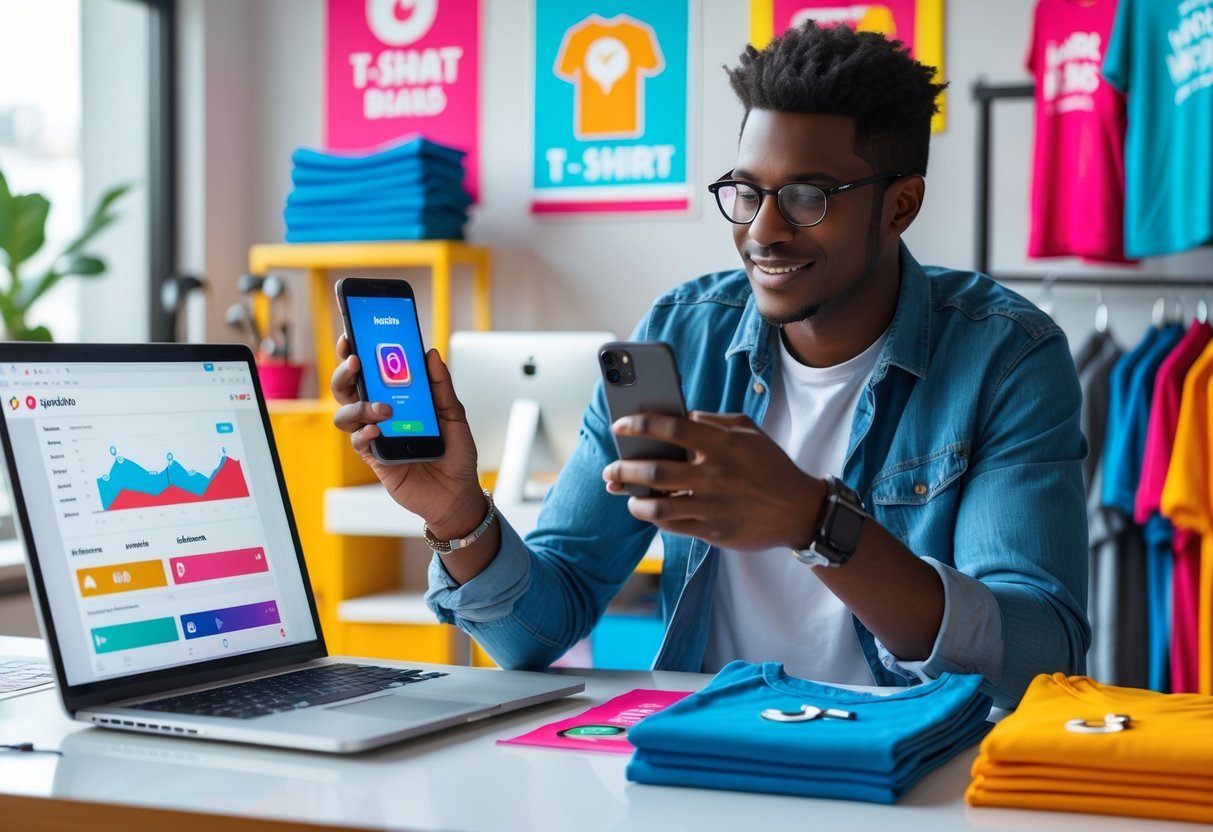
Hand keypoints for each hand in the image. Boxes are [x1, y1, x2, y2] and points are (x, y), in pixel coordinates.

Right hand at [331, 333, 483, 534]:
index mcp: (397, 397)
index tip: (353, 334)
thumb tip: (430, 354)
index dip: (357, 351)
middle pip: (348, 387)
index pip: (370, 370)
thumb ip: (441, 386)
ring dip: (359, 405)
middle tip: (357, 362)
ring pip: (345, 413)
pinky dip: (364, 433)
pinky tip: (377, 430)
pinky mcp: (375, 458)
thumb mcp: (454, 415)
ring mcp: (375, 434)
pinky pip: (358, 441)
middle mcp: (381, 413)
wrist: (457, 494)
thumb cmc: (455, 454)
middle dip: (346, 371)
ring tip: (384, 409)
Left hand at [602, 411, 824, 550]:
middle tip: (610, 470)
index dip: (640, 425)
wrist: (799, 510)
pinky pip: (673, 526)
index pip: (671, 428)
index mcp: (722, 444)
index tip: (620, 426)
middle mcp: (714, 474)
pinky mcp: (714, 531)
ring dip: (634, 500)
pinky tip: (651, 511)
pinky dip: (656, 518)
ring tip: (627, 496)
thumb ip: (714, 421)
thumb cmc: (771, 466)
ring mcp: (713, 505)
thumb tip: (680, 415)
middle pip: (655, 470)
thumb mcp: (749, 432)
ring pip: (657, 506)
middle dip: (624, 470)